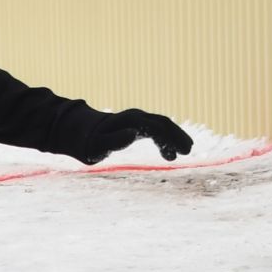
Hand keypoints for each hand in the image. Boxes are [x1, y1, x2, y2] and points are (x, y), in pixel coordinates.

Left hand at [75, 109, 193, 163]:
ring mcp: (139, 119)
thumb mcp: (98, 145)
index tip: (179, 153)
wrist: (84, 133)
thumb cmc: (90, 142)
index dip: (169, 139)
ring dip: (175, 137)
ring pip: (162, 125)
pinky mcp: (139, 125)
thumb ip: (113, 140)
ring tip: (183, 152)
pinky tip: (168, 155)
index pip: (155, 127)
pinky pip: (157, 129)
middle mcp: (137, 116)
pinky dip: (166, 140)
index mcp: (130, 121)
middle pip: (163, 123)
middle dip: (177, 136)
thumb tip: (133, 134)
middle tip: (188, 151)